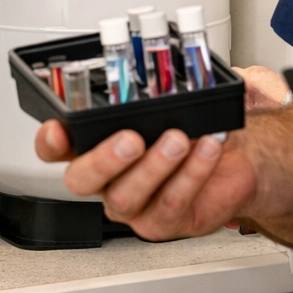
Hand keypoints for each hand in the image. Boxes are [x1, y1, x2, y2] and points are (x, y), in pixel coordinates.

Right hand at [31, 67, 290, 239]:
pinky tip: (206, 151)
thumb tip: (194, 70)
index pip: (55, 148)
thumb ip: (184, 75)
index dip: (50, 141)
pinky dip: (191, 175)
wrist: (241, 161)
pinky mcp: (163, 221)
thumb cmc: (202, 126)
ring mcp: (133, 203)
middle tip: (131, 139)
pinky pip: (169, 204)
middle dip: (103, 159)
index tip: (59, 129)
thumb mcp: (188, 91)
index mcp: (98, 142)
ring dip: (154, 167)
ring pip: (125, 196)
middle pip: (80, 179)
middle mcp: (108, 178)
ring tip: (178, 140)